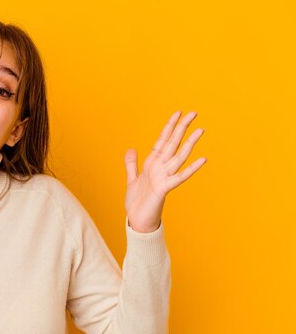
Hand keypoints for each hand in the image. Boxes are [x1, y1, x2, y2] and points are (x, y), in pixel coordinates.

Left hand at [124, 111, 206, 232]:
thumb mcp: (131, 179)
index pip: (163, 140)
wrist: (136, 221)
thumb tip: (131, 148)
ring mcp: (164, 177)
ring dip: (189, 144)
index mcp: (152, 163)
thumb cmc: (136, 202)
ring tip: (200, 130)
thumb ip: (132, 164)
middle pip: (173, 143)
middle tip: (194, 112)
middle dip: (182, 128)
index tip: (178, 112)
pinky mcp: (164, 189)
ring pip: (179, 157)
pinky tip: (202, 160)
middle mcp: (160, 168)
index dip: (169, 126)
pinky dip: (191, 169)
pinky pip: (179, 177)